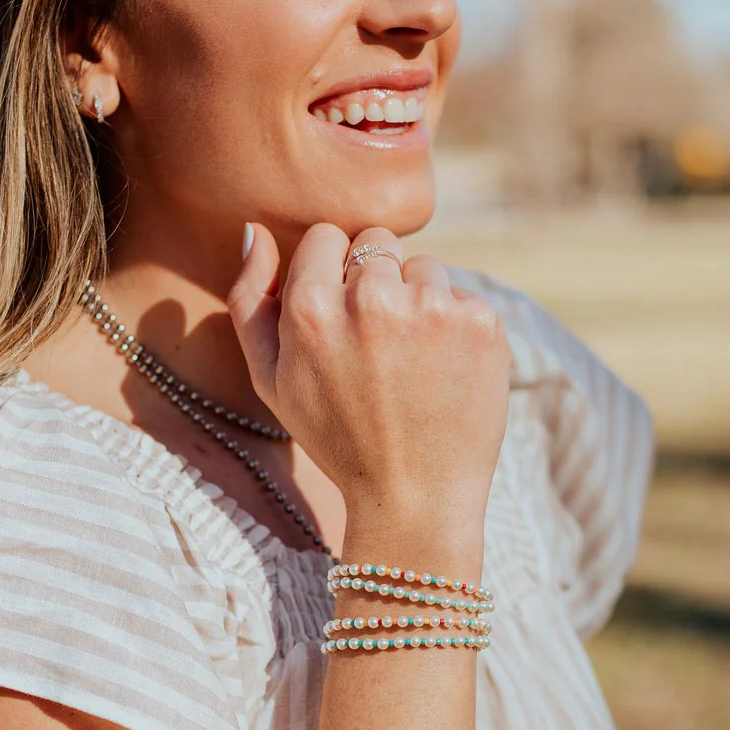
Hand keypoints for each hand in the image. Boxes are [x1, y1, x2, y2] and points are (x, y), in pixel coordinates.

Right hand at [228, 222, 511, 526]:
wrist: (414, 497)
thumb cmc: (336, 436)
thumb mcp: (270, 379)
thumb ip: (250, 300)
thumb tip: (256, 231)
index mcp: (311, 310)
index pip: (326, 236)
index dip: (332, 272)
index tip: (341, 314)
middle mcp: (371, 300)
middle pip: (376, 243)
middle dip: (375, 280)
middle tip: (377, 344)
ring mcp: (431, 309)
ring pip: (422, 267)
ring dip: (417, 301)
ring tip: (411, 363)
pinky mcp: (479, 323)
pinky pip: (462, 295)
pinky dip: (455, 326)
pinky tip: (443, 371)